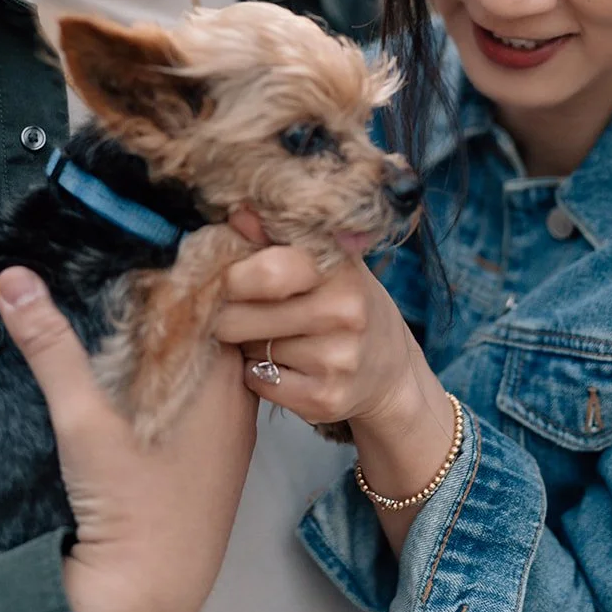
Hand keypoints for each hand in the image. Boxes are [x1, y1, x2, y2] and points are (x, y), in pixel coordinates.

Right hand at [0, 267, 257, 611]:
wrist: (151, 593)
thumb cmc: (129, 503)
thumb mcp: (83, 418)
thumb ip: (50, 346)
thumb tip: (13, 280)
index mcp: (225, 381)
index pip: (230, 299)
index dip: (204, 263)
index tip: (169, 234)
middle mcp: (241, 402)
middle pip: (227, 327)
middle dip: (195, 294)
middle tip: (151, 258)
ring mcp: (234, 432)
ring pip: (221, 363)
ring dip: (191, 336)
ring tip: (149, 300)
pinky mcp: (218, 458)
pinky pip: (213, 396)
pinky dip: (189, 373)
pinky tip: (154, 367)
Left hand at [213, 246, 423, 431]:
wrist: (390, 372)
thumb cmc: (345, 305)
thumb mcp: (325, 263)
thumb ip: (278, 238)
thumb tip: (237, 212)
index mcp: (340, 268)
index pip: (265, 272)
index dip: (230, 276)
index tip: (222, 278)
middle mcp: (345, 312)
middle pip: (240, 317)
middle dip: (225, 315)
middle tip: (235, 311)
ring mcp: (338, 359)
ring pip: (248, 350)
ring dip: (246, 345)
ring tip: (270, 336)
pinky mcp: (326, 399)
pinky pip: (257, 383)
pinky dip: (257, 375)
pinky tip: (281, 365)